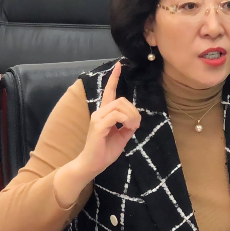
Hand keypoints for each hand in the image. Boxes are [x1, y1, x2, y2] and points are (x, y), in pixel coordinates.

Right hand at [76, 62, 140, 177]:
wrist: (93, 164)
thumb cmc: (105, 151)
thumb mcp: (122, 137)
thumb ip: (128, 126)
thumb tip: (135, 119)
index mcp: (104, 114)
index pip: (109, 92)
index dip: (113, 78)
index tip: (118, 65)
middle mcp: (99, 113)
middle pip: (121, 100)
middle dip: (134, 111)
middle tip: (136, 125)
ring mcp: (97, 118)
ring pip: (120, 106)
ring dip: (132, 116)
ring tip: (133, 127)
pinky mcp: (98, 126)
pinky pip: (116, 116)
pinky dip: (126, 120)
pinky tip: (128, 128)